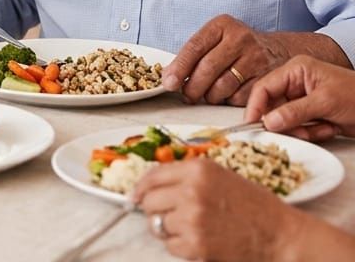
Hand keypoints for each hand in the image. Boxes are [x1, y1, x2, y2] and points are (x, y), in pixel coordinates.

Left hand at [131, 158, 298, 261]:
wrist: (281, 236)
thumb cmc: (255, 207)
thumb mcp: (220, 177)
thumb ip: (186, 177)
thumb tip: (151, 185)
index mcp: (197, 169)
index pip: (152, 176)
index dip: (140, 188)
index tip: (135, 196)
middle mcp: (191, 190)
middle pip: (148, 201)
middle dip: (155, 210)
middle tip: (170, 217)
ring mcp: (192, 217)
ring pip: (157, 224)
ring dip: (169, 230)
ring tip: (192, 229)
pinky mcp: (196, 244)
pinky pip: (169, 245)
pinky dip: (179, 247)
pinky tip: (199, 242)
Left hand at [162, 15, 287, 104]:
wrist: (276, 49)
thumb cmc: (235, 46)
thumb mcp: (215, 39)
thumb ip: (192, 55)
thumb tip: (169, 78)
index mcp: (222, 25)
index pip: (195, 47)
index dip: (179, 67)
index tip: (169, 83)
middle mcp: (240, 38)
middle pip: (208, 68)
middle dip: (192, 87)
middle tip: (186, 95)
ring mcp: (256, 58)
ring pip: (222, 86)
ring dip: (209, 96)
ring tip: (206, 95)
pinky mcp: (266, 77)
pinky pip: (239, 97)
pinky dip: (227, 101)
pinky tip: (226, 96)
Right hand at [244, 55, 354, 140]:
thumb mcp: (325, 102)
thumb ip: (294, 112)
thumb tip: (267, 122)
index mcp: (296, 70)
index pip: (265, 87)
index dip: (256, 106)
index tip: (251, 124)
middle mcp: (296, 84)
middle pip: (273, 106)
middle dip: (285, 122)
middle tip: (298, 131)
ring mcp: (304, 100)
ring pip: (286, 120)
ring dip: (303, 129)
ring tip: (323, 127)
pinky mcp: (313, 115)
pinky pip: (300, 128)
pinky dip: (314, 132)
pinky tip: (330, 128)